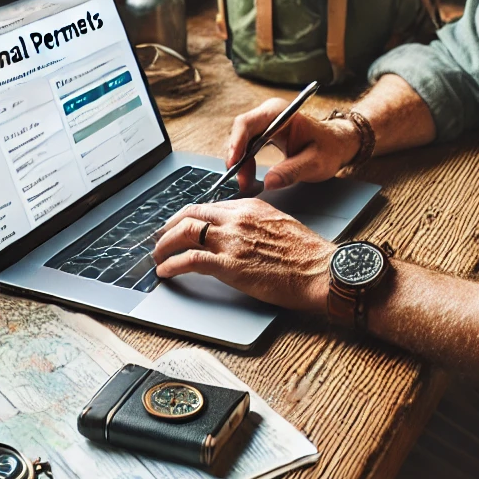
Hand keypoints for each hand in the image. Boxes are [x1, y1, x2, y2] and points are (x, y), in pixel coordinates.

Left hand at [152, 198, 334, 312]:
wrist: (320, 270)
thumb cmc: (307, 254)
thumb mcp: (280, 224)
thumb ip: (256, 223)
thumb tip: (241, 233)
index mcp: (251, 207)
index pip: (210, 206)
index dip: (190, 217)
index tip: (182, 226)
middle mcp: (238, 219)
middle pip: (192, 213)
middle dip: (170, 225)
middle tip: (161, 237)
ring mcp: (232, 241)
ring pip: (185, 232)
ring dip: (165, 244)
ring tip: (158, 255)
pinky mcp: (230, 265)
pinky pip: (190, 260)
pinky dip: (172, 264)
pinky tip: (166, 271)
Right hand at [227, 98, 360, 192]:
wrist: (337, 145)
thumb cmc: (329, 149)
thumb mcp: (315, 163)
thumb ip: (292, 171)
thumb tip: (268, 183)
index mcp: (280, 112)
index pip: (248, 122)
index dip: (236, 142)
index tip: (233, 163)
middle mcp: (268, 114)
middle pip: (241, 133)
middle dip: (237, 158)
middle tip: (240, 181)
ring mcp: (264, 124)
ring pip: (241, 142)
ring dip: (240, 164)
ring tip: (246, 184)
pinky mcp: (263, 134)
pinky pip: (247, 148)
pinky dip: (246, 164)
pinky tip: (249, 179)